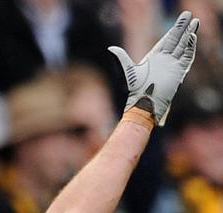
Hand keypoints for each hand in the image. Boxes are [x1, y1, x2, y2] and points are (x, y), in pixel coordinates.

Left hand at [109, 10, 198, 125]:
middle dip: (182, 28)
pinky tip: (191, 37)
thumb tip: (111, 48)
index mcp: (154, 59)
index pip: (165, 41)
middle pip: (176, 41)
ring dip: (189, 35)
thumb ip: (121, 58)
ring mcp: (172, 66)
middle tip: (188, 16)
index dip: (172, 31)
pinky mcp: (178, 72)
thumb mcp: (128, 71)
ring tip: (194, 22)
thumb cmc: (135, 91)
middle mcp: (164, 61)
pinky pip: (186, 57)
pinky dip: (190, 47)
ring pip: (183, 46)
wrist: (144, 104)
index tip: (179, 21)